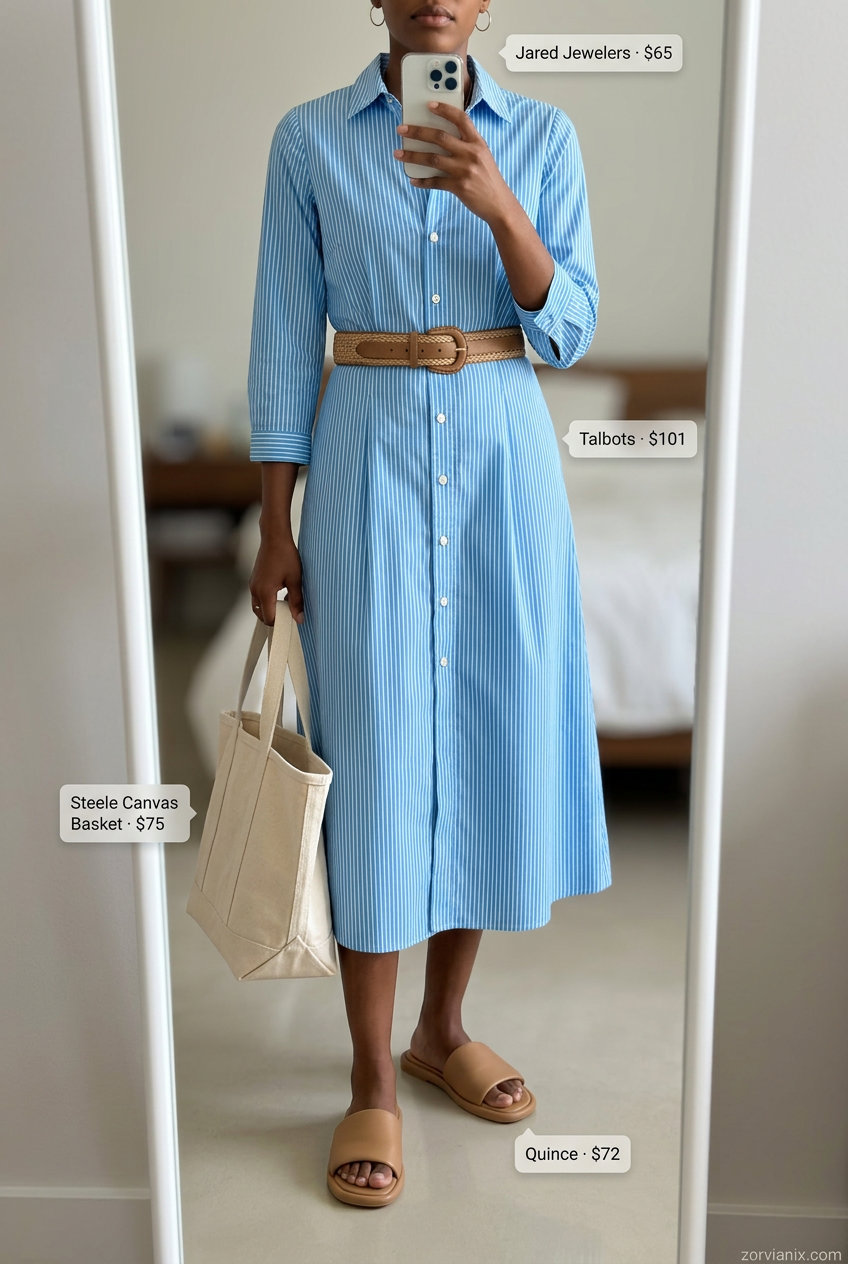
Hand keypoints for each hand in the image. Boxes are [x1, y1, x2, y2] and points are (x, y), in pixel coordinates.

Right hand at [248, 536, 304, 625]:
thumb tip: (299, 619)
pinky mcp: (254, 580)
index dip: (281, 623)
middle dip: (274, 618)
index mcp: (265, 592)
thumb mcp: (296, 580)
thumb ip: (297, 601)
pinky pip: (258, 597)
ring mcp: (253, 584)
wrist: (274, 537)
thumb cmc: (286, 556)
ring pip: (258, 606)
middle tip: (289, 615)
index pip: (269, 618)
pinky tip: (281, 594)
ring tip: (285, 605)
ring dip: (269, 609)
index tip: (292, 621)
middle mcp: (255, 590)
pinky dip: (267, 601)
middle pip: (261, 615)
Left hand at [394, 100, 517, 226]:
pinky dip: (422, 181)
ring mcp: (464, 170)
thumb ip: (467, 145)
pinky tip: (413, 179)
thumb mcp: (482, 156)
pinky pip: (435, 182)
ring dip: (412, 156)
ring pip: (432, 159)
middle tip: (402, 130)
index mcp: (478, 143)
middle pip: (440, 137)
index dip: (444, 110)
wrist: (499, 203)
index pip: (461, 119)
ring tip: (398, 153)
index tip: (429, 105)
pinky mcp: (459, 187)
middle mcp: (471, 154)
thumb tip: (441, 137)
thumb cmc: (488, 178)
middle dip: (417, 132)